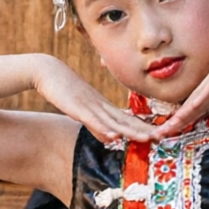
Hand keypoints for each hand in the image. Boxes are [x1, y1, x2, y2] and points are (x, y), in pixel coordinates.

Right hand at [29, 55, 150, 148]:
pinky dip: (104, 129)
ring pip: (114, 121)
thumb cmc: (62, 89)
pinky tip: (115, 136)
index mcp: (102, 106)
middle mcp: (100, 105)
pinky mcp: (77, 107)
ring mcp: (90, 106)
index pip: (126, 119)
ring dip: (131, 130)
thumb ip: (95, 124)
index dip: (141, 127)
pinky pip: (93, 120)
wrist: (47, 71)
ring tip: (147, 138)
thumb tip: (110, 137)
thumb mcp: (80, 110)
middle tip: (161, 137)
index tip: (156, 135)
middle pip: (125, 120)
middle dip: (143, 129)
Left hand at [150, 18, 208, 137]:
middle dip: (173, 125)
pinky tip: (180, 117)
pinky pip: (203, 93)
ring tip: (160, 134)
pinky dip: (192, 106)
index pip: (196, 109)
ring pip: (190, 105)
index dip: (184, 122)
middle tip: (157, 137)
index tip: (171, 134)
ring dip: (176, 121)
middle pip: (188, 110)